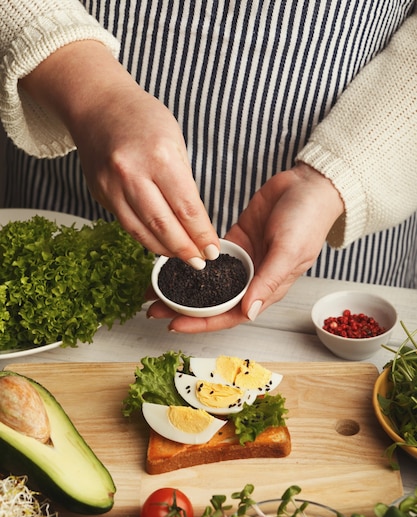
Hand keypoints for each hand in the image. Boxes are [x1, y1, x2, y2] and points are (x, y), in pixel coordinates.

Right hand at [21, 41, 218, 266]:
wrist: (96, 104)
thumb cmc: (142, 118)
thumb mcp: (175, 141)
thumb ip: (183, 183)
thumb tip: (196, 223)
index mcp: (159, 156)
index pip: (186, 208)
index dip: (201, 234)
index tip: (213, 249)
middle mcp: (131, 173)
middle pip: (163, 225)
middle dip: (185, 249)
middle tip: (200, 262)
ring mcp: (111, 186)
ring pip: (142, 231)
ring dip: (165, 250)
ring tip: (182, 257)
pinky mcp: (100, 194)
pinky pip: (126, 224)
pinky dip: (146, 238)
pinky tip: (160, 243)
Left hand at [147, 163, 344, 330]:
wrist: (308, 185)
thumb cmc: (308, 220)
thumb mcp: (289, 251)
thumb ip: (268, 281)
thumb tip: (249, 312)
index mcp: (267, 289)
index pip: (230, 315)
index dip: (202, 323)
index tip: (175, 325)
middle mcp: (251, 279)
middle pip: (213, 303)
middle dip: (184, 310)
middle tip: (154, 311)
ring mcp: (241, 260)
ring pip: (206, 282)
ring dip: (182, 288)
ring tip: (154, 291)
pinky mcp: (233, 241)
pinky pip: (207, 256)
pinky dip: (189, 260)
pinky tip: (169, 263)